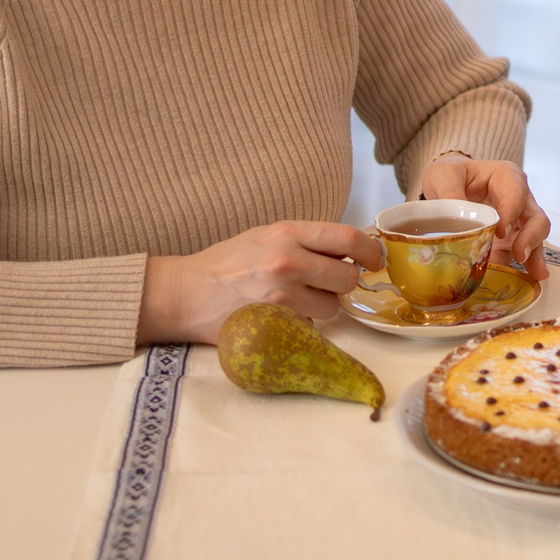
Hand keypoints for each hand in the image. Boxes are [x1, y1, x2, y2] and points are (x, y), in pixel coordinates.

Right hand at [137, 220, 382, 343]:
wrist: (186, 293)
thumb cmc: (227, 263)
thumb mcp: (268, 235)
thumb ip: (307, 240)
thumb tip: (349, 249)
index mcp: (288, 233)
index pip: (348, 237)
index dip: (370, 251)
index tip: (374, 260)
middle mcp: (287, 261)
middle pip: (347, 277)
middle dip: (344, 282)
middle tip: (328, 283)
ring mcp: (281, 295)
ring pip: (332, 307)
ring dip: (323, 306)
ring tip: (298, 300)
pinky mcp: (273, 324)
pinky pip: (310, 327)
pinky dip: (303, 324)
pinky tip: (281, 315)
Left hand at [417, 155, 552, 280]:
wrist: (447, 184)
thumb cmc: (450, 173)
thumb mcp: (444, 174)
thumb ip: (450, 193)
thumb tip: (460, 223)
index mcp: (506, 176)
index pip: (516, 194)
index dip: (511, 213)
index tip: (499, 231)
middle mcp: (519, 197)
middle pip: (535, 217)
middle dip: (531, 238)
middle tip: (519, 255)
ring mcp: (517, 219)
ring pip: (534, 237)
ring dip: (533, 256)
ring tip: (535, 274)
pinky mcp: (510, 237)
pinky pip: (517, 252)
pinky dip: (518, 266)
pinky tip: (521, 279)